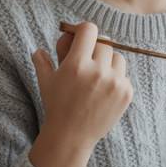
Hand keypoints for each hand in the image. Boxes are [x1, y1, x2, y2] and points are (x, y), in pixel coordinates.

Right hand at [29, 21, 133, 166]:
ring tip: (96, 76)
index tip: (81, 37)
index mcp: (77, 64)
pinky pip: (124, 75)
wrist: (71, 136)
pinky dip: (116, 79)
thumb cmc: (56, 106)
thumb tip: (39, 49)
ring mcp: (115, 83)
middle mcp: (98, 71)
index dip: (84, 31)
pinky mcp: (126, 93)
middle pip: (104, 44)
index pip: (89, 29)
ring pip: (118, 58)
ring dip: (108, 63)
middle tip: (87, 60)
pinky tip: (103, 91)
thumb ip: (42, 60)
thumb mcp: (45, 81)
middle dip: (95, 50)